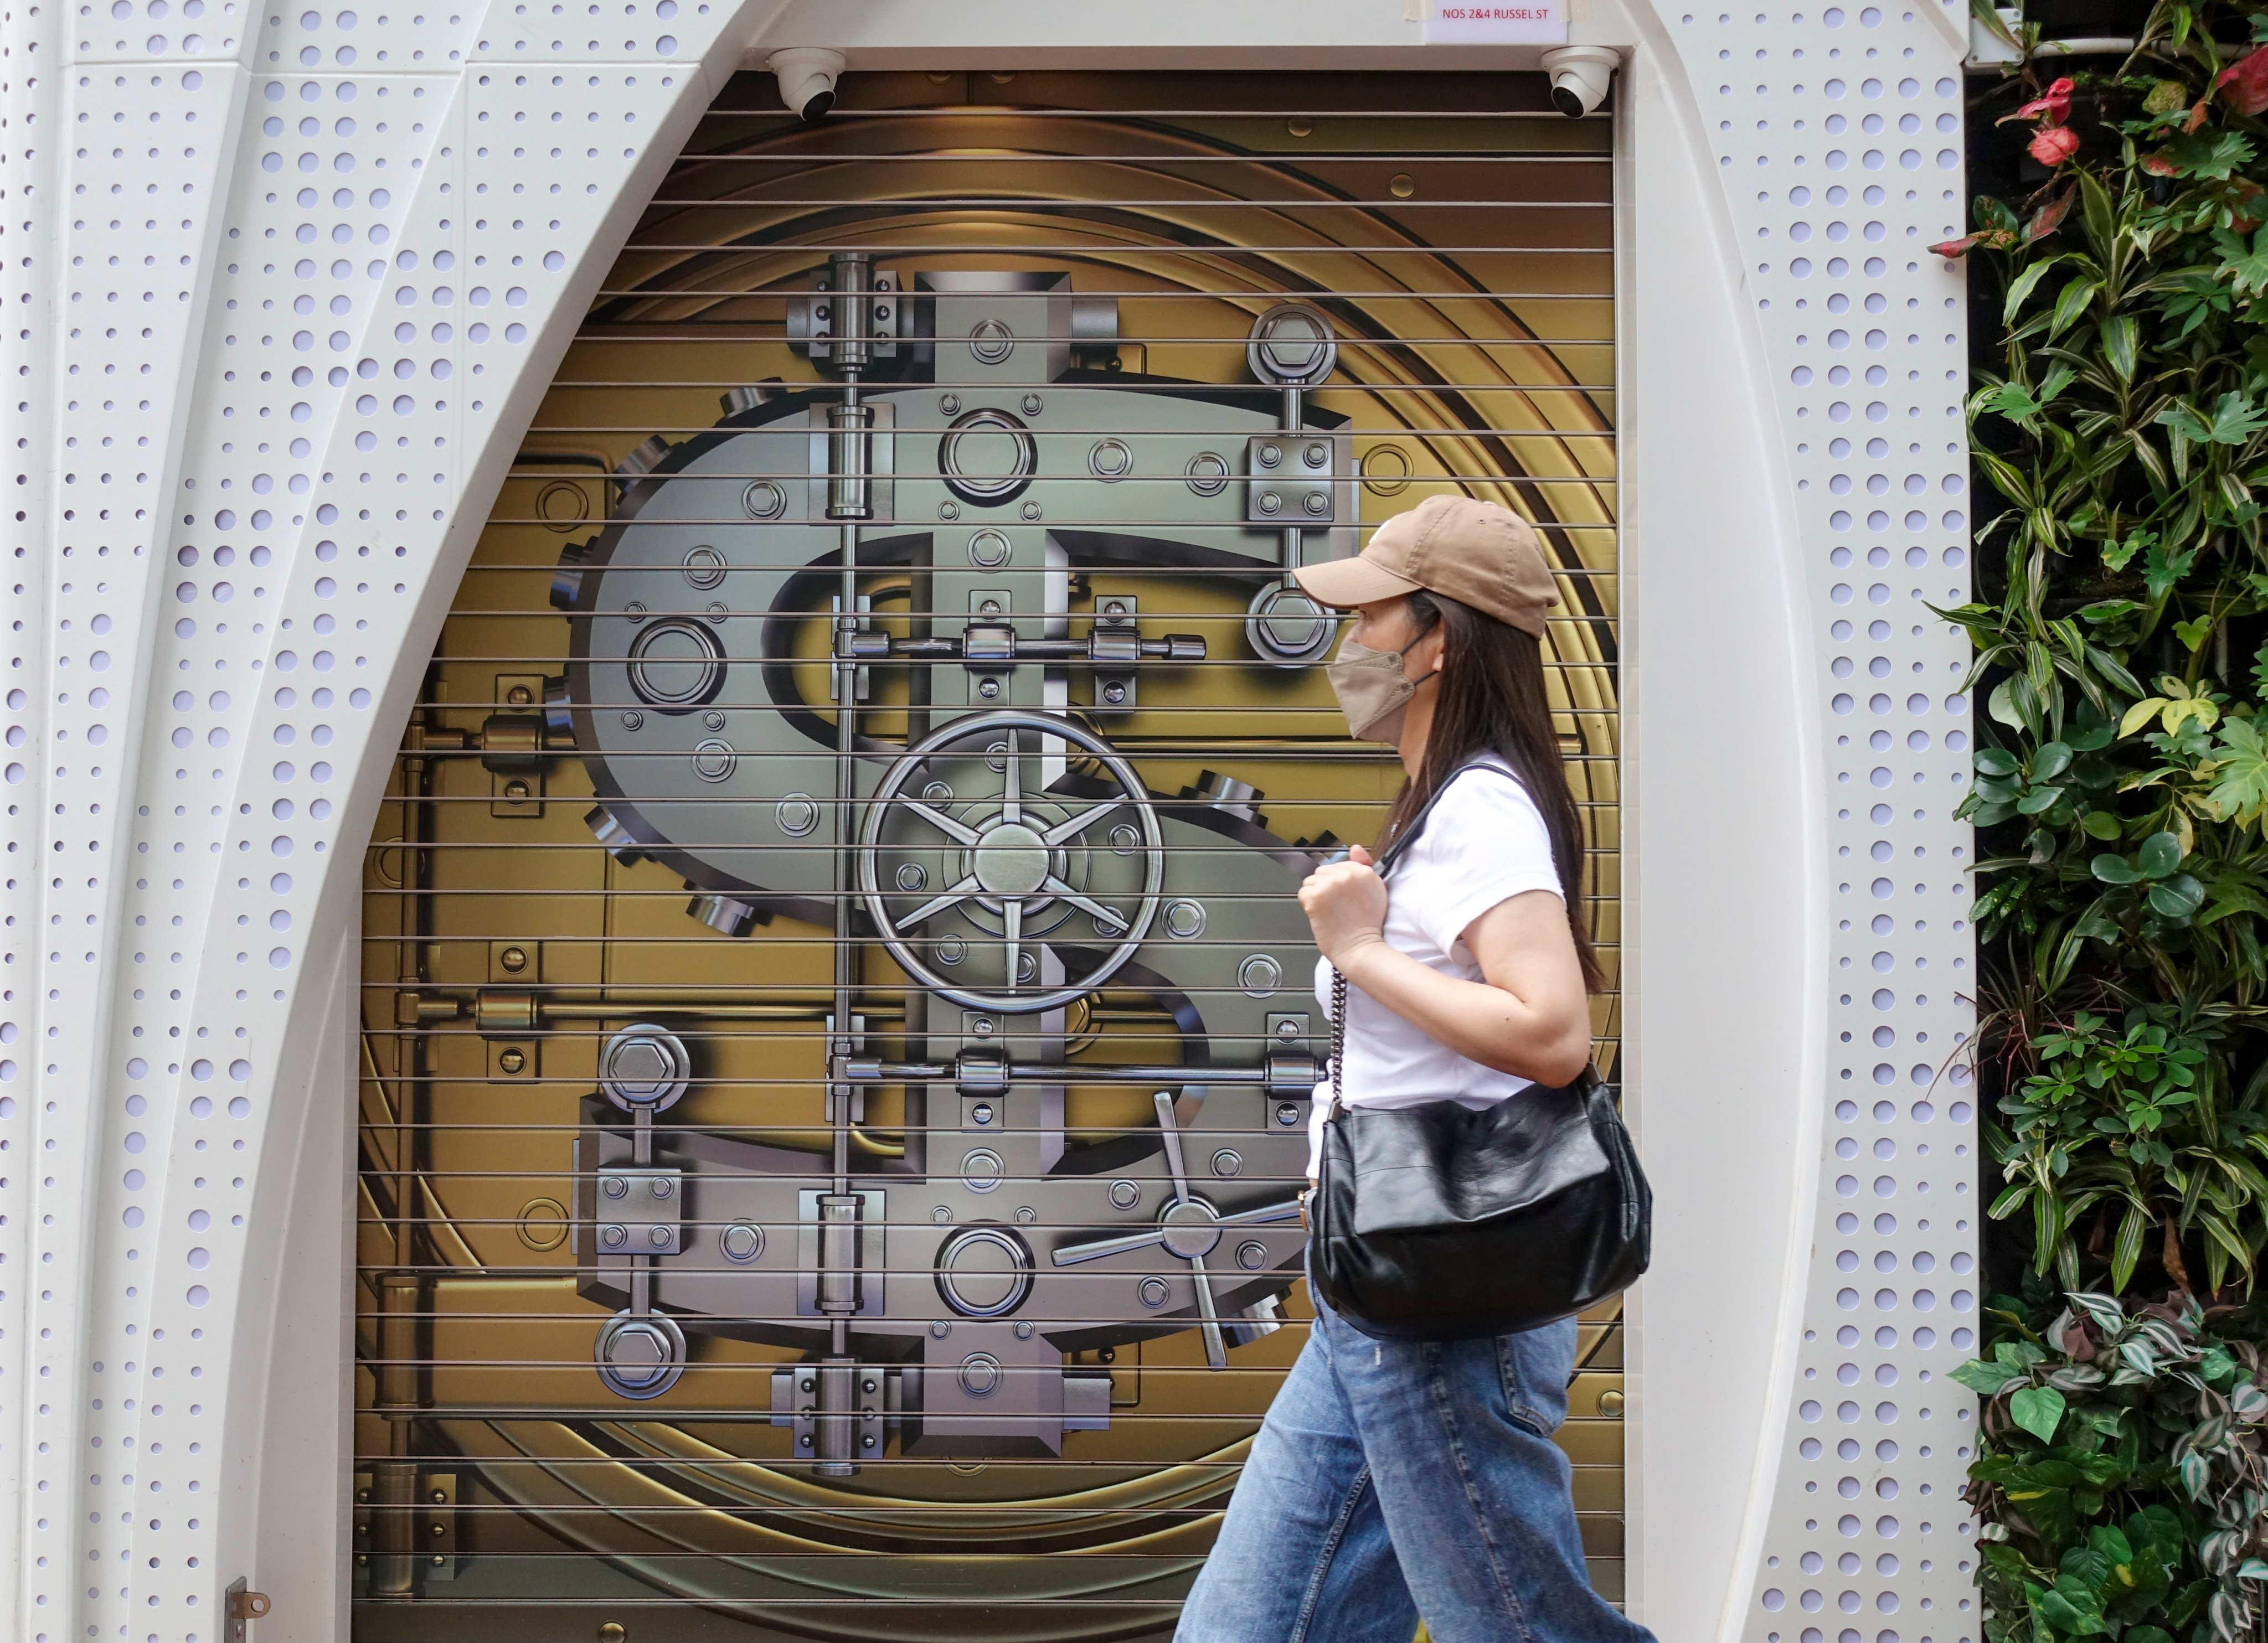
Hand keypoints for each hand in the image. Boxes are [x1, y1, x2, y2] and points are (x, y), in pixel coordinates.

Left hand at [1298, 844, 1389, 968]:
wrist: (1359, 947)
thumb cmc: (1367, 924)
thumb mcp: (1375, 890)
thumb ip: (1364, 866)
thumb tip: (1355, 848)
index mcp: (1363, 871)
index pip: (1338, 866)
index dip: (1338, 883)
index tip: (1344, 897)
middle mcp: (1346, 874)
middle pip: (1323, 871)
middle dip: (1326, 887)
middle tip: (1337, 906)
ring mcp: (1329, 885)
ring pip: (1311, 881)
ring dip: (1316, 895)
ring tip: (1329, 910)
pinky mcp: (1315, 897)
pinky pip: (1303, 893)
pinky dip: (1308, 905)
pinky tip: (1321, 915)